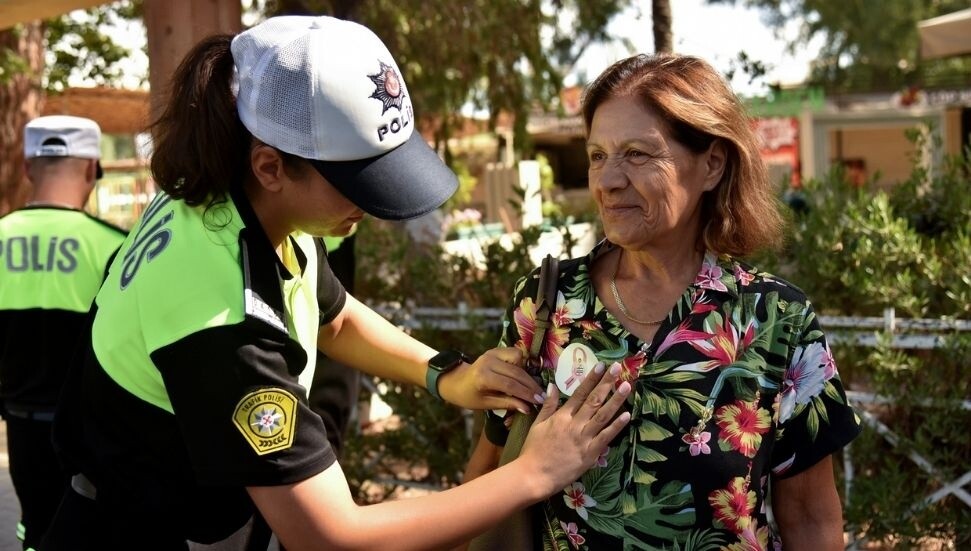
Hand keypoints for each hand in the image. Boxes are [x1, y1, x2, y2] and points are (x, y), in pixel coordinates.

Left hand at [437, 347, 543, 412]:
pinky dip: (521, 364)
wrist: (456, 381)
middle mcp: (488, 361)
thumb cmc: (469, 396)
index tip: (539, 401)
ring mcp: (492, 353)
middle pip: (517, 372)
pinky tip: (521, 376)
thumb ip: (508, 404)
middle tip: (541, 396)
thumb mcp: (487, 404)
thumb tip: (528, 408)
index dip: (527, 394)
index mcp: (483, 377)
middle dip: (531, 385)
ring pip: (519, 358)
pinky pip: (515, 353)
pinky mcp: (496, 350)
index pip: (510, 385)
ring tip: (529, 386)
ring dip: (526, 372)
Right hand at [516, 362, 630, 497]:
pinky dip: (616, 426)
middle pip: (594, 399)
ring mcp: (584, 438)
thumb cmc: (534, 450)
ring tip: (627, 385)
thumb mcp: (538, 424)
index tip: (601, 365)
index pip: (579, 393)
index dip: (591, 378)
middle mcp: (575, 424)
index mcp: (562, 416)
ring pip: (603, 415)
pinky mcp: (591, 453)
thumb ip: (548, 405)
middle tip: (618, 368)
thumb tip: (553, 385)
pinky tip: (627, 415)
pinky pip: (606, 437)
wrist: (535, 475)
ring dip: (616, 399)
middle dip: (607, 382)